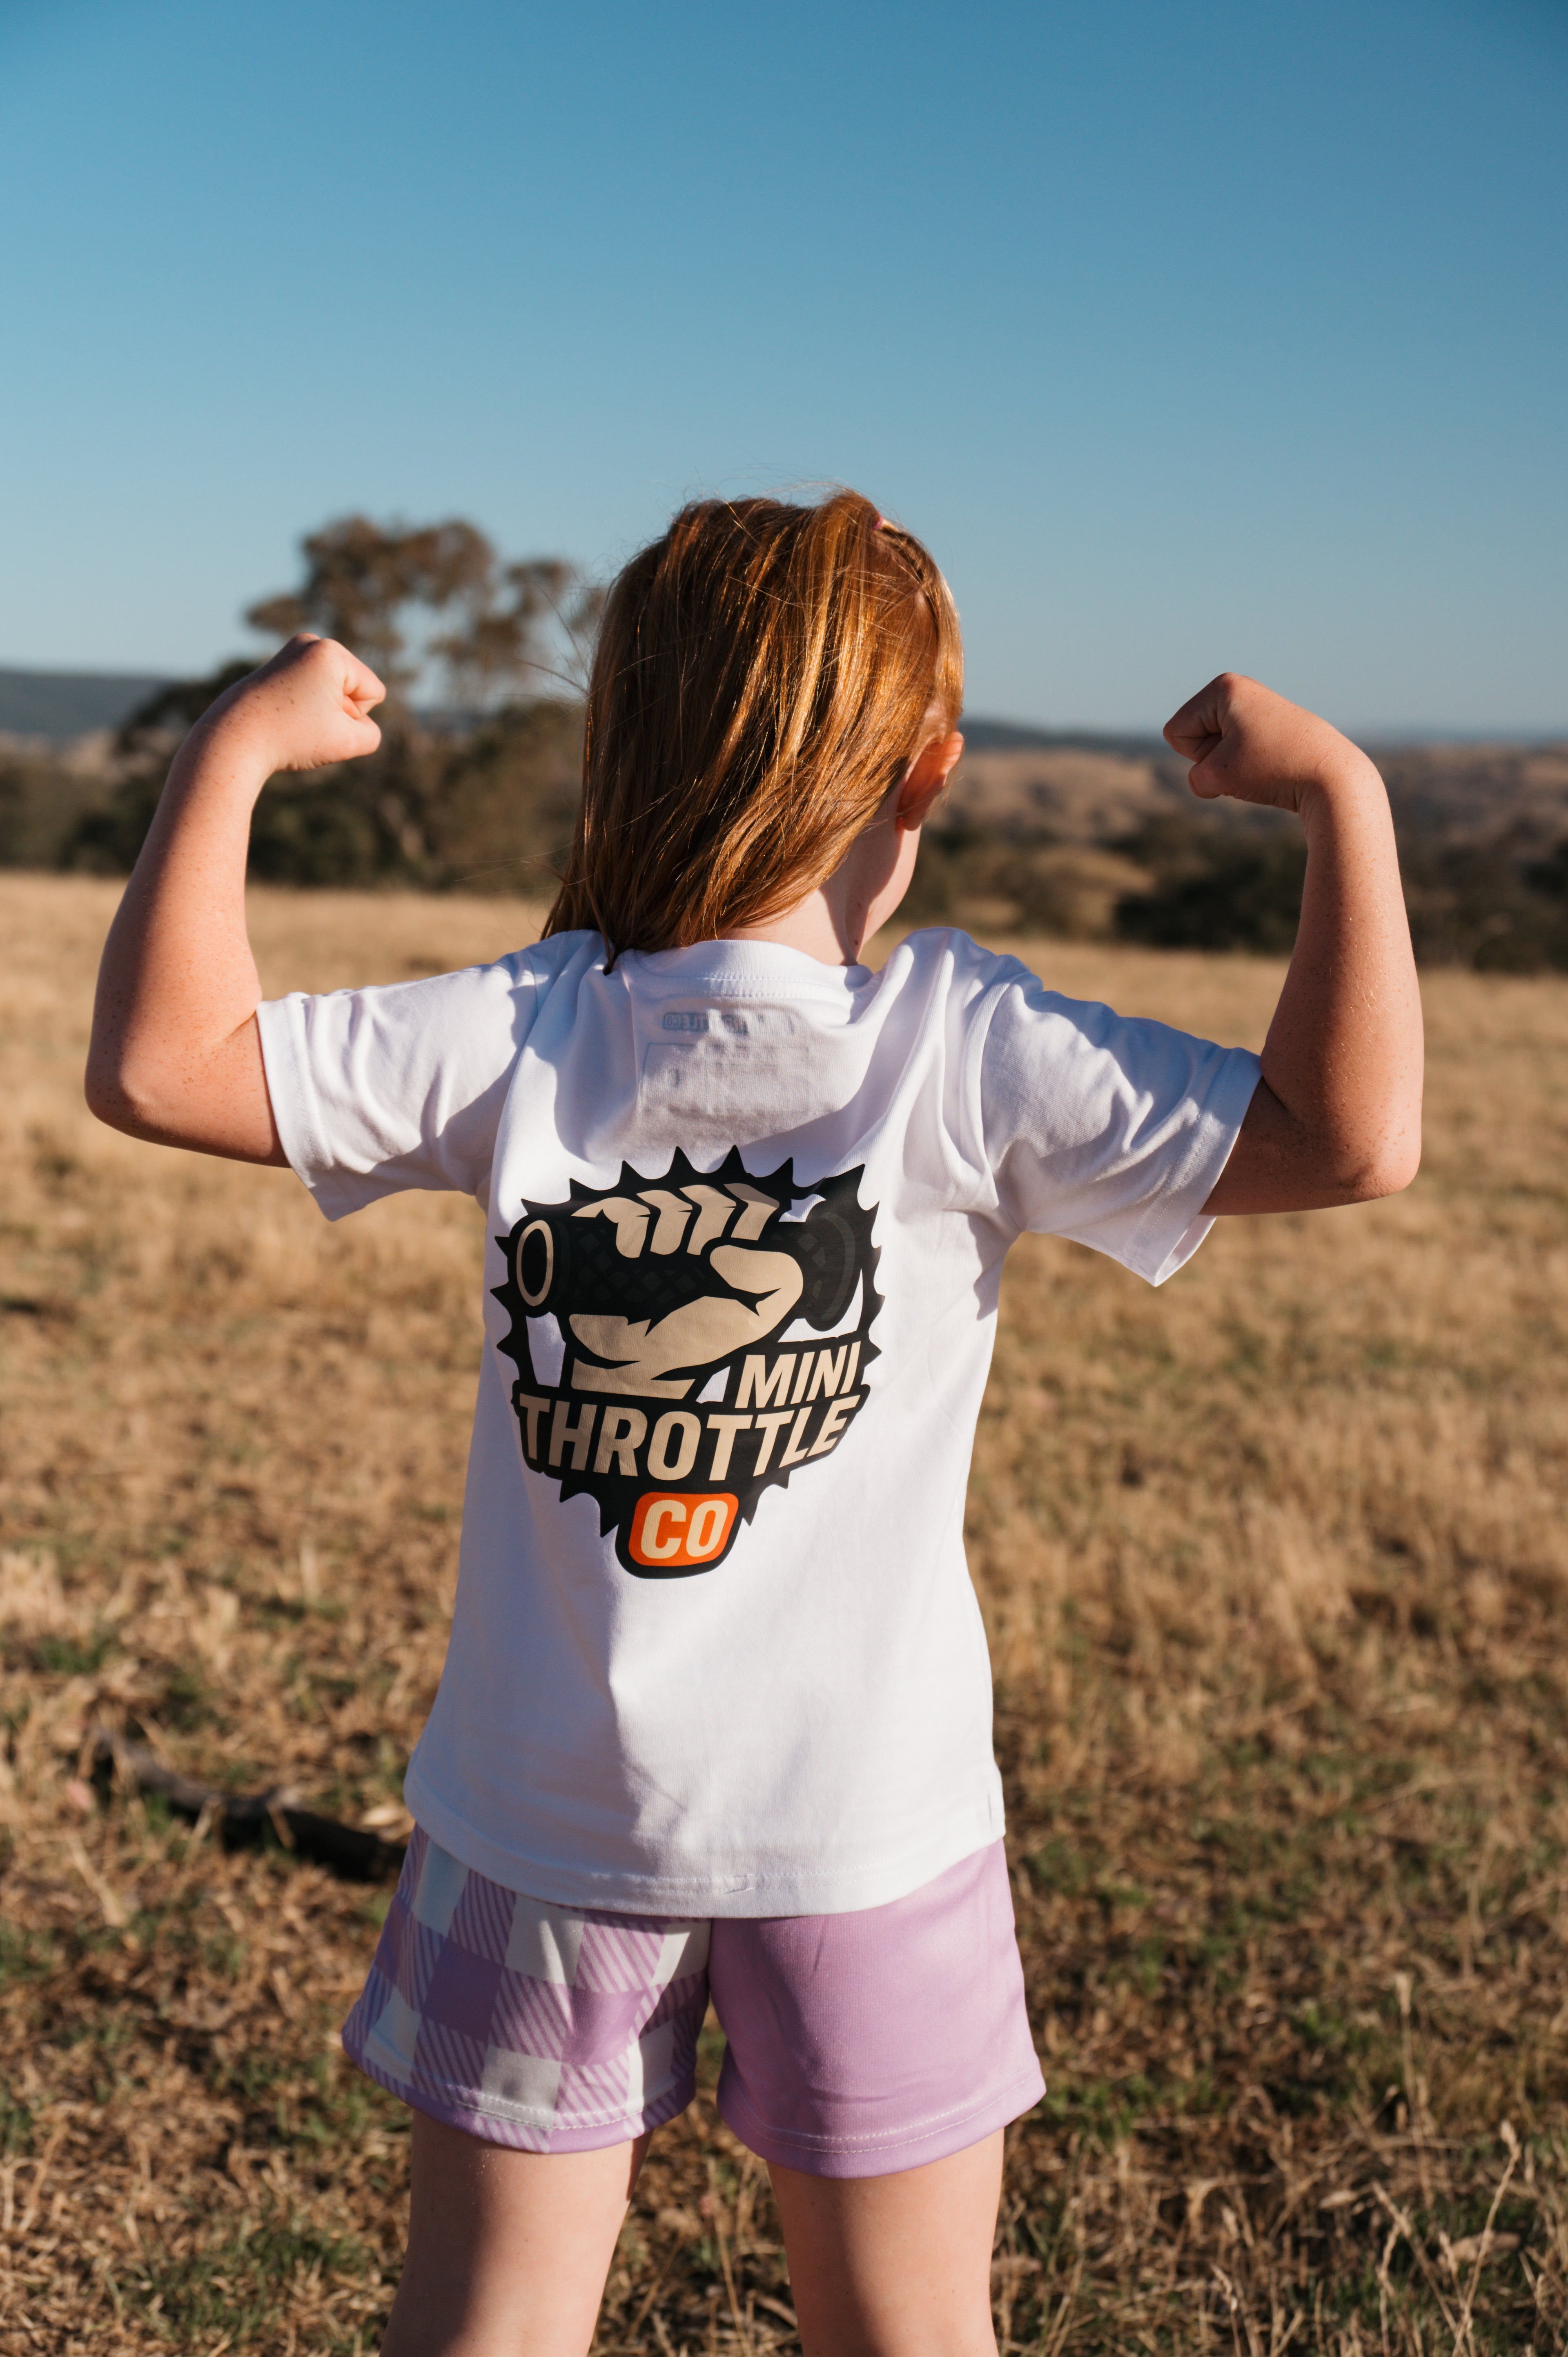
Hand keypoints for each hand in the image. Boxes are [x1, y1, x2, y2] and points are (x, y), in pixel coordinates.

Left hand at [194, 633, 384, 775]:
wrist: (233, 740)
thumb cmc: (291, 738)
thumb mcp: (349, 742)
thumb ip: (370, 732)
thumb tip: (350, 718)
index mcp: (330, 651)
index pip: (373, 692)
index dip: (355, 718)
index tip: (320, 723)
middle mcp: (310, 642)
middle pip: (353, 688)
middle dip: (338, 712)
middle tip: (304, 724)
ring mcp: (290, 651)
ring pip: (332, 692)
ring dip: (322, 713)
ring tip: (292, 721)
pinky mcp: (277, 666)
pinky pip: (311, 692)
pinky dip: (303, 709)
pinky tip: (282, 716)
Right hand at [1164, 673, 1371, 814]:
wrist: (1332, 778)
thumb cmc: (1272, 770)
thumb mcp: (1215, 777)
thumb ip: (1196, 776)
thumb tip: (1220, 773)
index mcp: (1223, 687)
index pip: (1176, 731)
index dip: (1197, 755)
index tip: (1233, 756)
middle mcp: (1241, 688)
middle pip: (1194, 736)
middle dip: (1212, 759)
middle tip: (1251, 763)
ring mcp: (1258, 707)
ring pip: (1216, 748)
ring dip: (1230, 767)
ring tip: (1264, 766)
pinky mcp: (1272, 726)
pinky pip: (1238, 753)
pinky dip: (1248, 768)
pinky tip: (1274, 768)